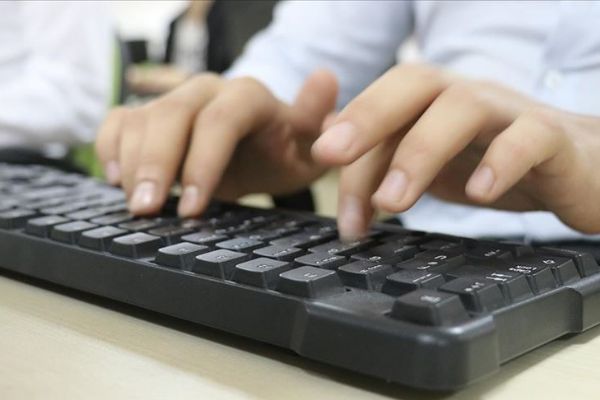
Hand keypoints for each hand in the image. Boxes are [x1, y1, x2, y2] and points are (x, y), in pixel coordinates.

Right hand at [96, 70, 337, 215]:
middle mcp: (208, 91)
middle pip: (172, 115)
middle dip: (156, 164)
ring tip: (136, 206)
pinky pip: (118, 121)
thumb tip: (326, 77)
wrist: (262, 150)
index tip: (192, 208)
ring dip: (131, 163)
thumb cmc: (285, 152)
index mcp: (249, 96)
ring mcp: (176, 101)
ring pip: (141, 119)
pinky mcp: (151, 116)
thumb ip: (316, 116)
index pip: (220, 120)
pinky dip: (111, 148)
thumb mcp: (310, 144)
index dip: (202, 162)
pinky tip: (118, 181)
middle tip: (147, 210)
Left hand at [312, 64, 599, 238]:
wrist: (577, 168)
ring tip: (392, 201)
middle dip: (368, 117)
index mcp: (434, 102)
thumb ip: (384, 151)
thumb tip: (329, 146)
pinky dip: (501, 163)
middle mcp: (467, 97)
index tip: (319, 165)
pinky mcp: (554, 140)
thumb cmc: (495, 161)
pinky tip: (478, 195)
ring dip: (421, 152)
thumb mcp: (431, 160)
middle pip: (415, 84)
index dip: (347, 132)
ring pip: (464, 108)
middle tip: (331, 157)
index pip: (382, 106)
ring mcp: (511, 114)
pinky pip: (529, 139)